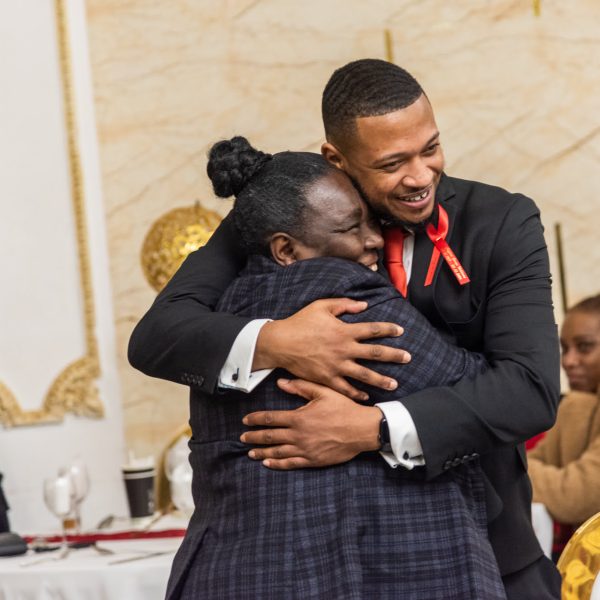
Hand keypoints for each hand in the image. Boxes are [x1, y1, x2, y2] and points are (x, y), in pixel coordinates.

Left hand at [240, 378, 382, 469]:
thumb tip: (280, 383)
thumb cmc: (344, 408)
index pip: (270, 418)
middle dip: (254, 437)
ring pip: (277, 452)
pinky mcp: (313, 460)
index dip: (255, 420)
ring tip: (250, 453)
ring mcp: (305, 449)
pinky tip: (268, 463)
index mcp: (299, 417)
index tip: (246, 421)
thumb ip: (301, 387)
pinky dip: (277, 464)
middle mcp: (299, 435)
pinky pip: (291, 463)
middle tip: (242, 438)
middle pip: (270, 437)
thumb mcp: (323, 392)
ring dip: (262, 452)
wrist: (362, 429)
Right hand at [252, 298, 409, 400]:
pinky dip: (357, 393)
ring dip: (381, 380)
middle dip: (393, 356)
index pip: (372, 329)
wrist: (280, 343)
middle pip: (374, 353)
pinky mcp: (326, 378)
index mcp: (344, 330)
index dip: (388, 329)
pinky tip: (366, 396)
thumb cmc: (300, 322)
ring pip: (364, 375)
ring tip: (394, 385)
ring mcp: (336, 366)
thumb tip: (364, 305)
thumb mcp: (321, 306)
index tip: (401, 331)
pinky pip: (345, 388)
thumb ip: (344, 304)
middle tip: (408, 358)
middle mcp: (343, 349)